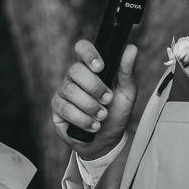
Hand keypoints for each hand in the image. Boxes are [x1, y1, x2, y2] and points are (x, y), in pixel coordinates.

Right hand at [50, 39, 137, 154]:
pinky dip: (82, 119)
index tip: (100, 67)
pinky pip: (64, 109)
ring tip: (102, 116)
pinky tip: (93, 125)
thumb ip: (126, 71)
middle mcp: (74, 77)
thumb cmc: (116, 112)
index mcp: (90, 67)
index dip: (88, 54)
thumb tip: (131, 48)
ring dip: (90, 105)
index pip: (82, 48)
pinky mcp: (57, 109)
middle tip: (108, 99)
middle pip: (75, 70)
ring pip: (69, 90)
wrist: (108, 140)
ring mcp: (63, 92)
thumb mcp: (126, 93)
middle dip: (94, 87)